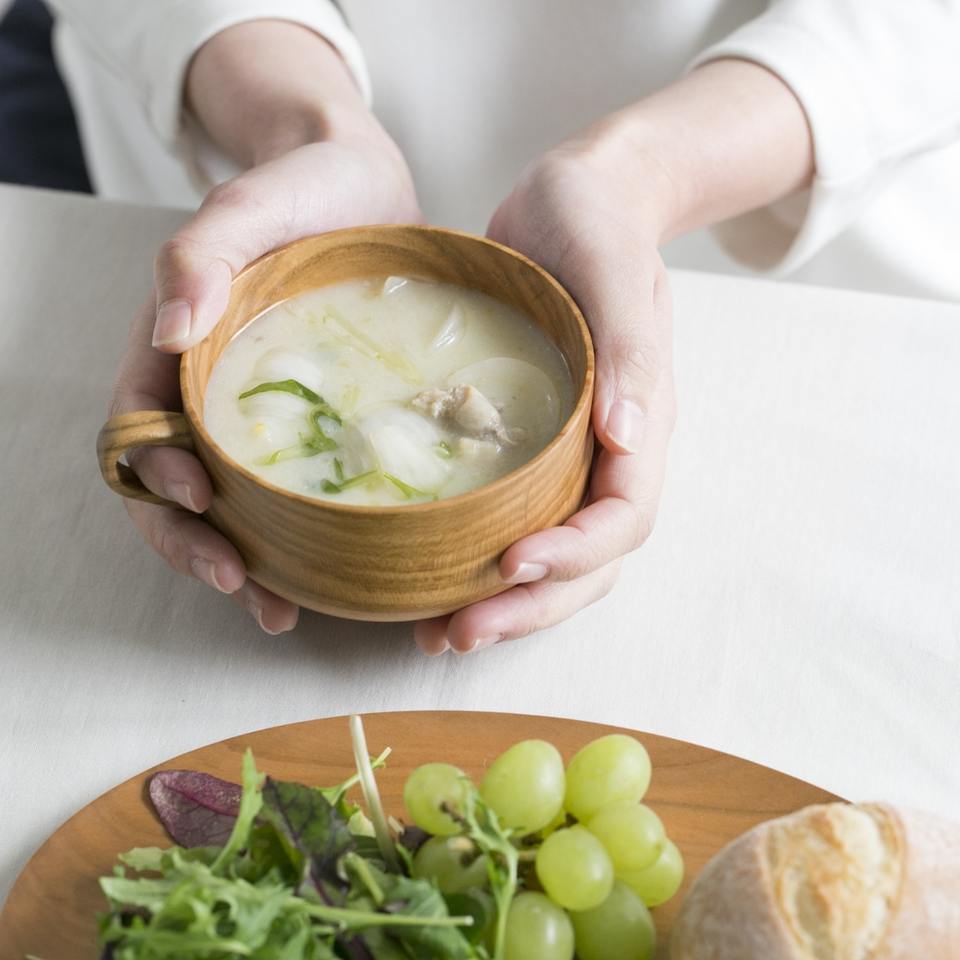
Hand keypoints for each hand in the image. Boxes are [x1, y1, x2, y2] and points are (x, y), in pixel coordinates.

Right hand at [110, 23, 420, 632]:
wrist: (362, 187)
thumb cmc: (300, 191)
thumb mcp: (247, 208)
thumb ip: (199, 255)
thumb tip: (167, 327)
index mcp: (176, 352)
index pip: (140, 431)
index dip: (157, 478)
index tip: (201, 501)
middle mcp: (211, 395)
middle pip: (177, 489)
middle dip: (198, 545)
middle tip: (243, 587)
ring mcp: (265, 416)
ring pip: (235, 505)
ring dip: (247, 562)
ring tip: (280, 610)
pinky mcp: (320, 424)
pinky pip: (298, 489)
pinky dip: (302, 537)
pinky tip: (328, 569)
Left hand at [413, 59, 813, 653]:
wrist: (574, 201)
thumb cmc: (598, 223)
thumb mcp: (613, 267)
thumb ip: (629, 349)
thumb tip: (629, 437)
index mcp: (642, 422)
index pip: (623, 516)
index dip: (576, 554)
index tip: (513, 562)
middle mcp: (608, 453)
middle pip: (587, 561)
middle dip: (531, 605)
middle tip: (461, 633)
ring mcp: (568, 454)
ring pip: (550, 554)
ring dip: (503, 604)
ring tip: (441, 633)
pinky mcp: (526, 446)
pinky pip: (510, 518)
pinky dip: (474, 559)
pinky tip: (426, 578)